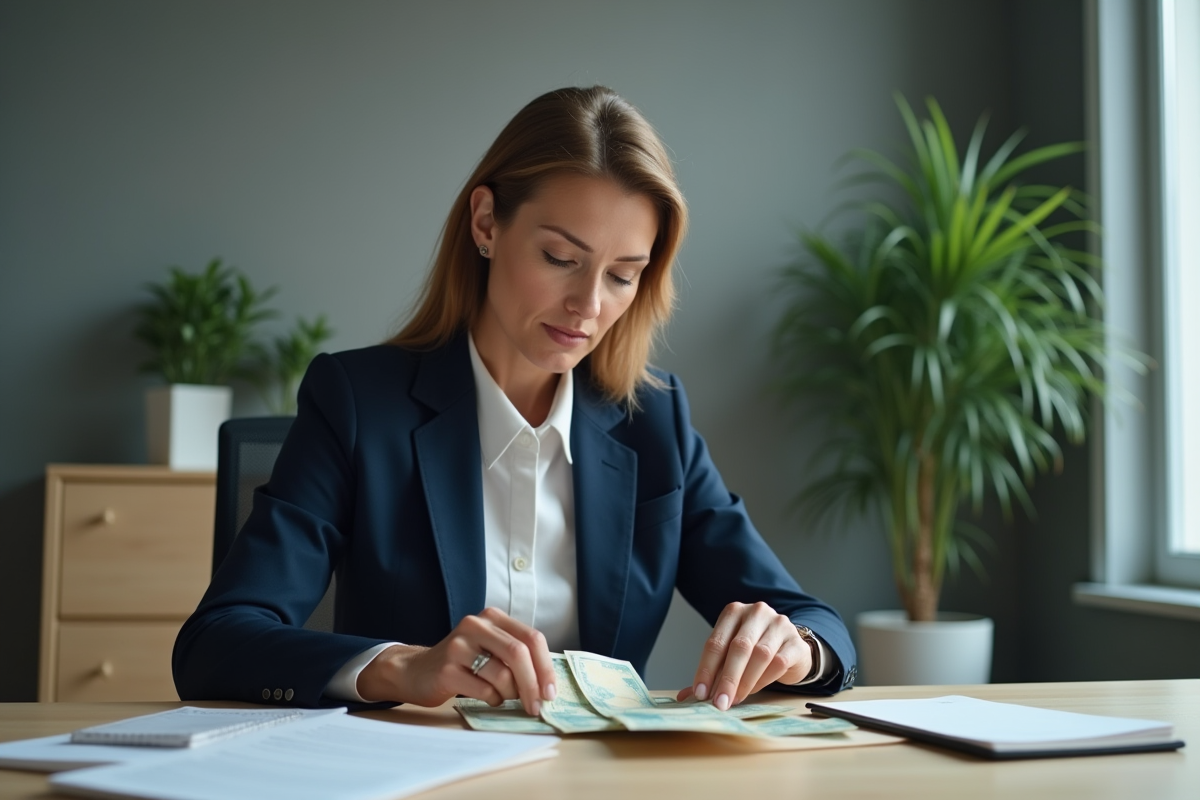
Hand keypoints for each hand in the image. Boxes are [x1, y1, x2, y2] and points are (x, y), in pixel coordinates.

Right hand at [355, 607, 555, 715]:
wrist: (416, 671)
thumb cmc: (462, 663)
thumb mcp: (490, 648)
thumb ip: (517, 655)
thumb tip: (549, 683)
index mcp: (492, 617)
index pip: (531, 638)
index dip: (546, 667)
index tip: (552, 692)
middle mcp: (476, 625)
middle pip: (519, 654)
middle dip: (533, 684)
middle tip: (538, 706)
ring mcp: (459, 646)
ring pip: (502, 674)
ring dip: (510, 694)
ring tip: (504, 697)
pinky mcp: (447, 669)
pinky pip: (484, 690)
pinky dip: (493, 700)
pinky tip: (487, 698)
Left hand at [677, 601, 810, 710]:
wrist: (790, 648)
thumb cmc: (754, 651)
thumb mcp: (730, 656)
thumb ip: (711, 673)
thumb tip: (685, 697)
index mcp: (734, 612)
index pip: (716, 642)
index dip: (706, 669)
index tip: (699, 693)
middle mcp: (756, 612)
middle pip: (738, 647)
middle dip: (727, 679)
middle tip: (719, 703)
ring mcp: (779, 624)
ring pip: (760, 655)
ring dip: (745, 682)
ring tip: (735, 699)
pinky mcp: (795, 642)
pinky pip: (778, 663)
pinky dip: (763, 680)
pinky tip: (754, 691)